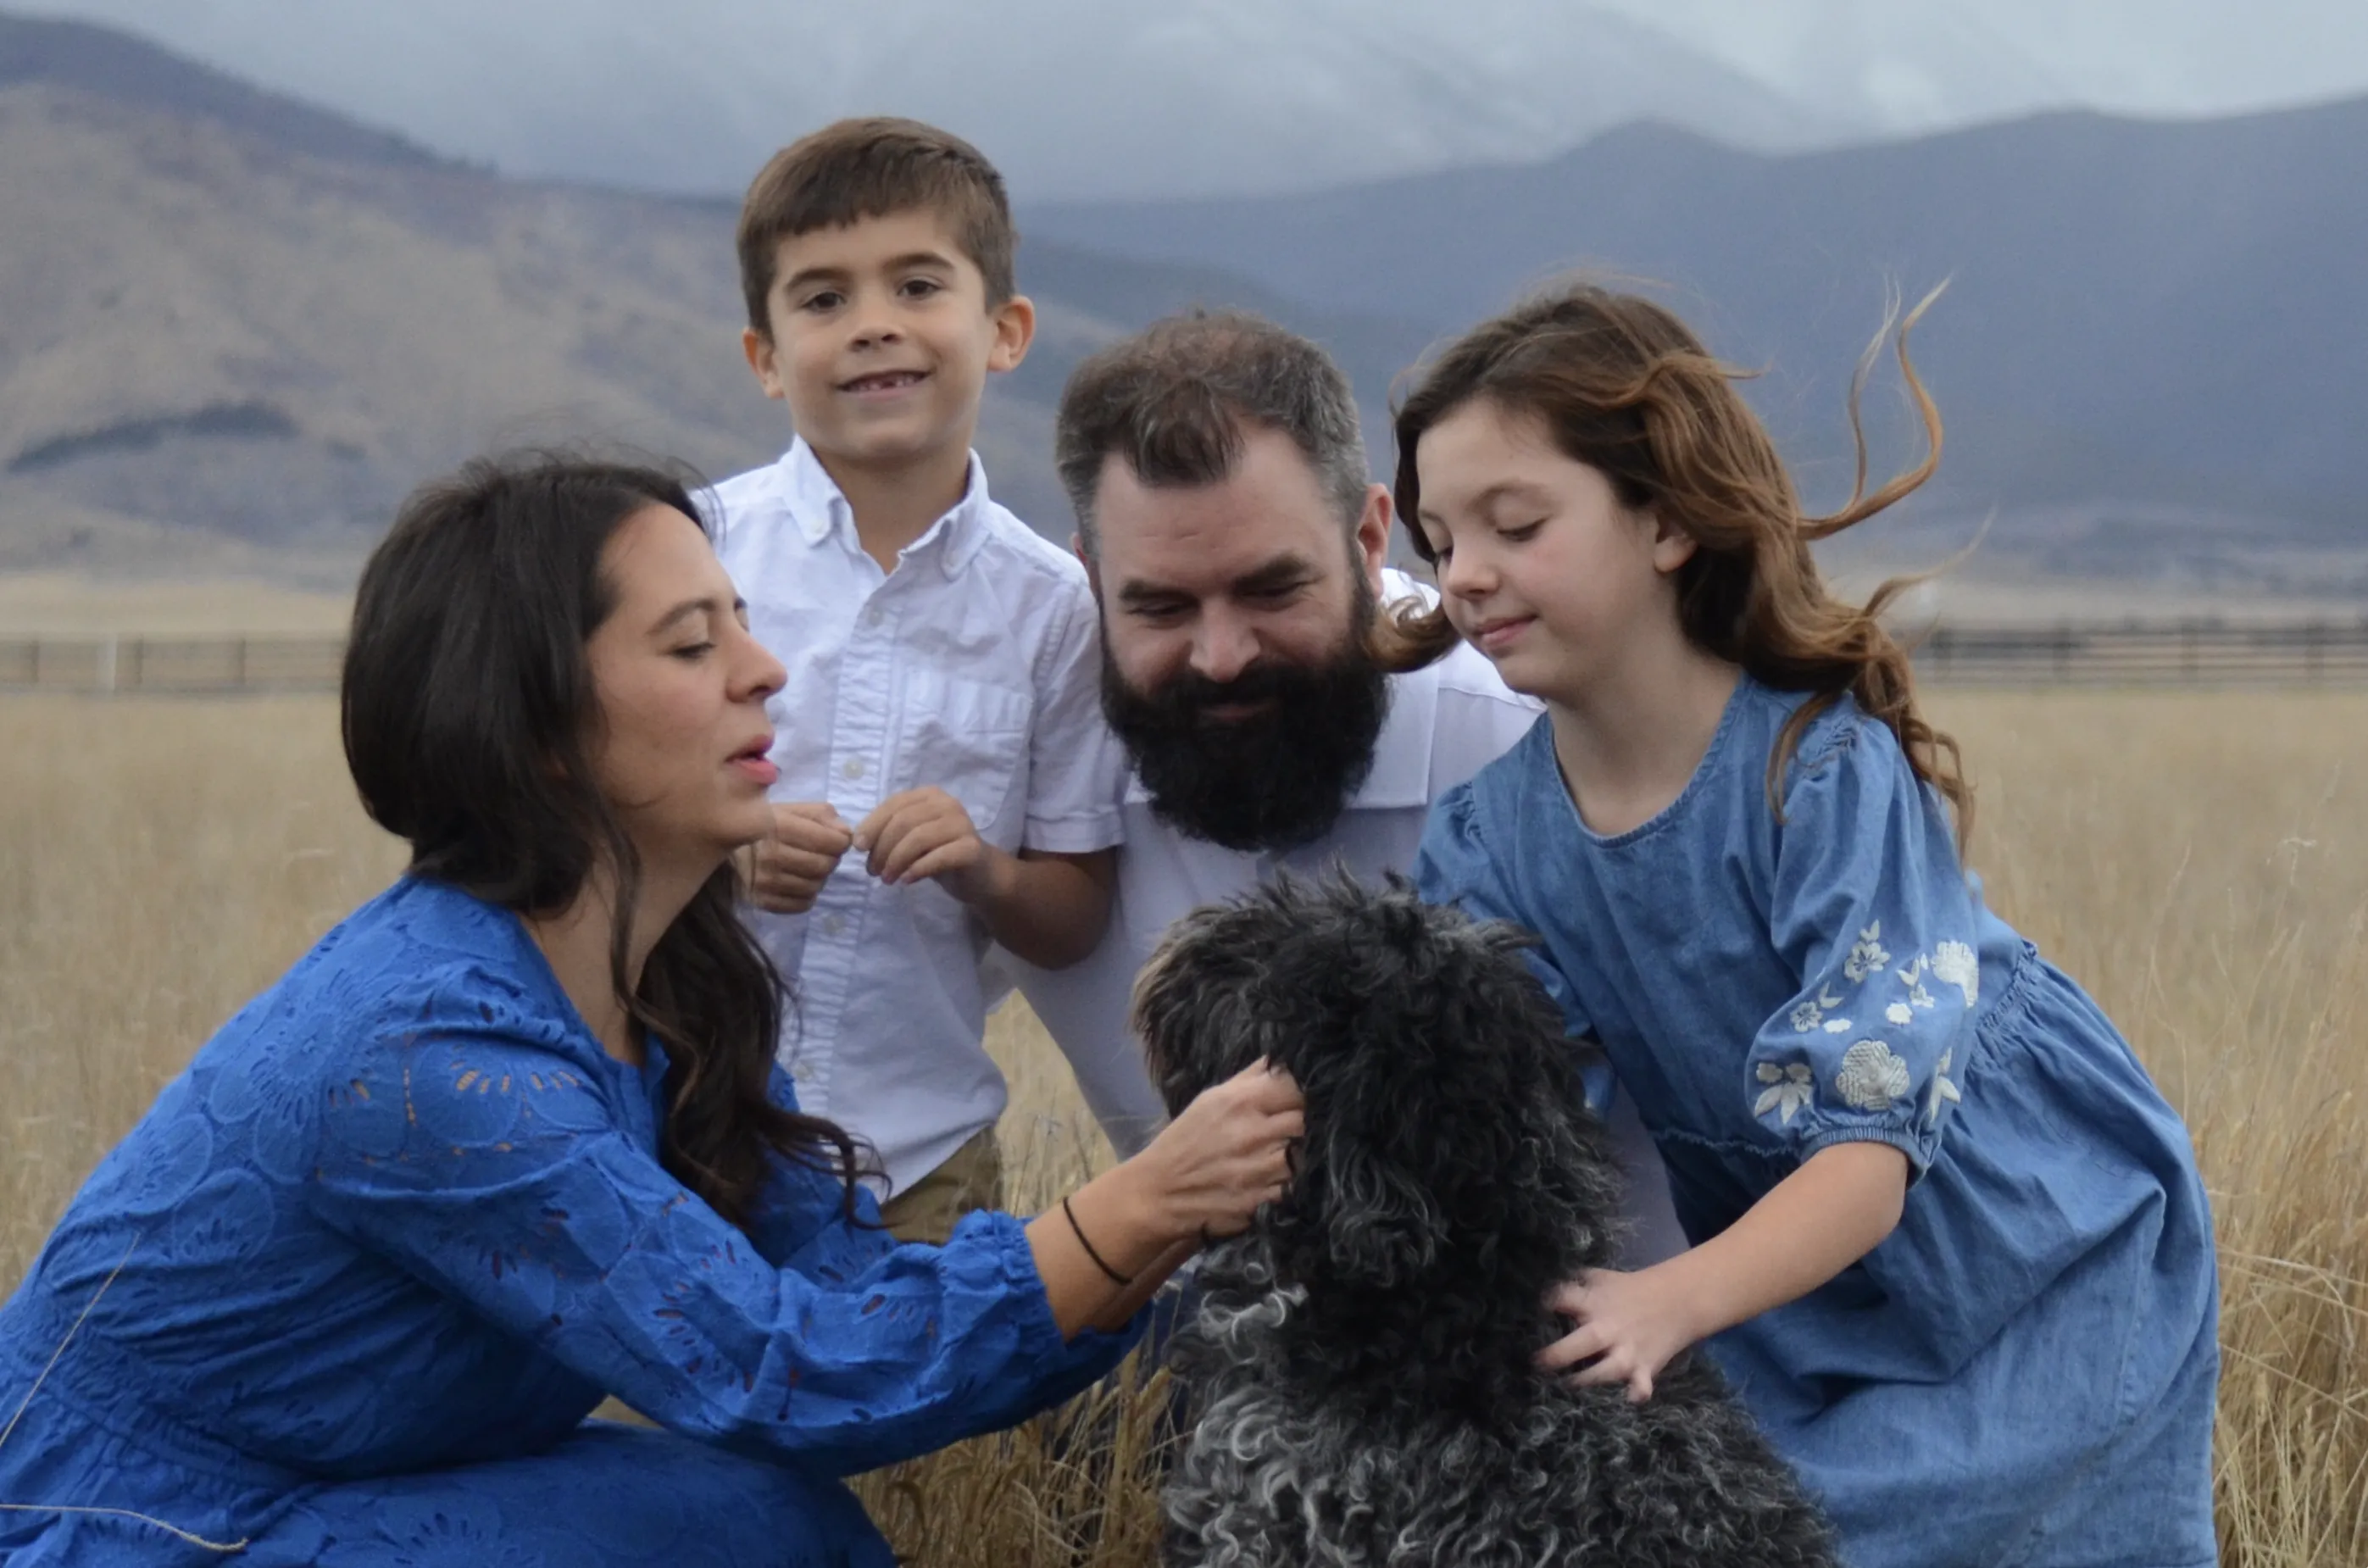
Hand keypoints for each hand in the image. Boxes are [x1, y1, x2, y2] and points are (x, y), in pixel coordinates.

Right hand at [737, 802, 852, 914]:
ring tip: (808, 867)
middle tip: (822, 854)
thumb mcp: (794, 810)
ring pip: (815, 886)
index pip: (829, 841)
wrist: (731, 850)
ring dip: (819, 878)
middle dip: (831, 859)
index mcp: (777, 826)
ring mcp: (764, 881)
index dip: (840, 842)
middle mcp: (769, 855)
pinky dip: (808, 894)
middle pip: (824, 866)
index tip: (836, 840)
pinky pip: (803, 904)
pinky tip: (798, 881)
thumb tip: (846, 834)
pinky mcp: (762, 901)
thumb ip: (823, 815)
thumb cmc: (768, 826)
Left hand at [853, 787, 998, 900]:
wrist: (979, 875)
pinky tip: (906, 881)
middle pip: (904, 822)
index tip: (858, 848)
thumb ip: (890, 832)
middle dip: (882, 848)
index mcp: (929, 795)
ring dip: (896, 861)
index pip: (894, 804)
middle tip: (873, 871)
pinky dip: (917, 869)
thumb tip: (858, 841)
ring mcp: (962, 824)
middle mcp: (947, 803)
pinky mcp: (971, 848)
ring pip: (918, 838)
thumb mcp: (911, 838)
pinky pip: (937, 857)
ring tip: (886, 879)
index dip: (872, 825)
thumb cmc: (939, 853)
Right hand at [1127, 1060, 1303, 1244]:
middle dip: (1309, 1123)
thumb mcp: (1211, 1099)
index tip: (1305, 1097)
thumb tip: (1282, 1058)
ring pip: (1306, 1155)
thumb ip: (1250, 1078)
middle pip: (1308, 1121)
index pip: (1297, 1086)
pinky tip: (1279, 1178)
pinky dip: (1293, 1183)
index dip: (1307, 1092)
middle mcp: (1253, 1134)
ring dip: (1303, 1154)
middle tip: (1301, 1127)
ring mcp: (1259, 1171)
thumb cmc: (1186, 1140)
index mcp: (1241, 1102)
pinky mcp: (1261, 1201)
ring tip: (1289, 1153)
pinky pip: (1294, 1187)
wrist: (1158, 1192)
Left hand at [1538, 1265, 1699, 1403]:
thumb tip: (1538, 1282)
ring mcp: (1628, 1351)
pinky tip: (1630, 1397)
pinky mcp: (1646, 1368)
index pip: (1564, 1299)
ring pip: (1606, 1370)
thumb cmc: (1629, 1290)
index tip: (1527, 1313)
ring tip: (1567, 1385)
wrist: (1676, 1300)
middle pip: (1583, 1341)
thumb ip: (1573, 1281)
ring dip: (1587, 1379)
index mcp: (1594, 1303)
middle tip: (1536, 1363)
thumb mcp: (1600, 1278)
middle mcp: (1609, 1328)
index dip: (1546, 1304)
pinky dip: (1638, 1392)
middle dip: (1558, 1354)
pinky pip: (1643, 1385)